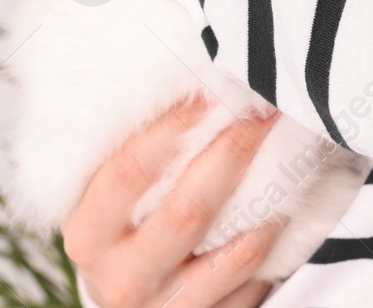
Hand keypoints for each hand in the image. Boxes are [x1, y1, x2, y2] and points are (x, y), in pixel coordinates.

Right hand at [63, 95, 284, 307]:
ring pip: (234, 253)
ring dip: (268, 199)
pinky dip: (274, 240)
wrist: (126, 295)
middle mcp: (122, 279)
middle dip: (232, 153)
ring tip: (285, 155)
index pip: (129, 173)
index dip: (173, 129)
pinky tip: (283, 204)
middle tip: (262, 112)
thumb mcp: (104, 197)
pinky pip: (254, 281)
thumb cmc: (120, 228)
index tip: (211, 93)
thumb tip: (185, 86)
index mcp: (88, 234)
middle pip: (187, 211)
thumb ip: (128, 154)